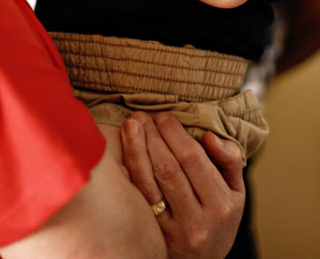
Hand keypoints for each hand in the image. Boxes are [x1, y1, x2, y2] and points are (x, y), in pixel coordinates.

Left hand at [121, 112, 244, 258]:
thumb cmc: (219, 215)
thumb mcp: (236, 191)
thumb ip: (229, 160)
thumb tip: (209, 136)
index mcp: (221, 205)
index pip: (193, 159)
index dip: (175, 134)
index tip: (163, 116)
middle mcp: (198, 221)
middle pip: (168, 169)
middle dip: (152, 137)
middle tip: (142, 116)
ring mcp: (173, 233)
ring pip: (149, 184)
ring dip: (136, 150)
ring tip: (130, 126)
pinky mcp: (154, 238)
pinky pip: (138, 202)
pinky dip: (127, 178)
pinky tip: (118, 158)